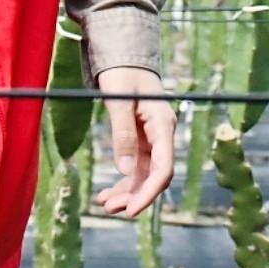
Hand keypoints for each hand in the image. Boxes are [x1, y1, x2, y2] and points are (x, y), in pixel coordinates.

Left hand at [92, 67, 179, 215]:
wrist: (124, 57)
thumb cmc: (122, 74)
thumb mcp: (119, 101)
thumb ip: (122, 135)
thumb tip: (125, 171)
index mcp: (162, 126)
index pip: (163, 168)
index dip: (149, 192)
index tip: (132, 210)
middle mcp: (161, 136)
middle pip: (154, 176)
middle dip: (135, 195)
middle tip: (110, 208)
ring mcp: (152, 139)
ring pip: (144, 175)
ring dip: (127, 192)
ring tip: (104, 203)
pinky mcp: (140, 140)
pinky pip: (135, 167)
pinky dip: (123, 181)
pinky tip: (106, 193)